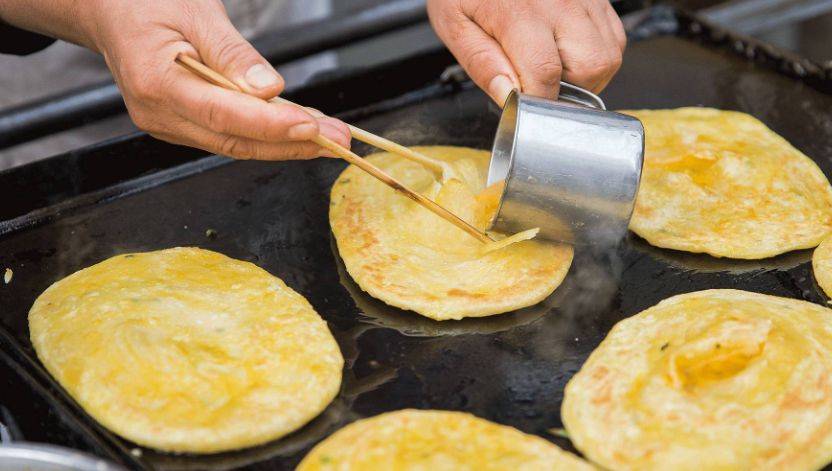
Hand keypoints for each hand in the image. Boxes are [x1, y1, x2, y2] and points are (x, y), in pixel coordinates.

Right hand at [24, 0, 349, 159]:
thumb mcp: (196, 11)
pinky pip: (229, 136)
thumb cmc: (148, 2)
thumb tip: (270, 88)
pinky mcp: (180, 126)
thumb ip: (233, 54)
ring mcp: (167, 125)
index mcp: (155, 82)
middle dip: (292, 143)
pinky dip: (266, 135)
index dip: (271, 125)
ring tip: (332, 138)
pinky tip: (300, 130)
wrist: (111, 10)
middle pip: (235, 140)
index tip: (312, 126)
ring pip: (236, 144)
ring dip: (286, 144)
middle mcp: (158, 113)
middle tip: (340, 140)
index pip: (223, 114)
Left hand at [427, 0, 625, 103]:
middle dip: (566, 90)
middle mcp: (560, 1)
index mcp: (520, 10)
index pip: (545, 74)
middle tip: (537, 85)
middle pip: (588, 68)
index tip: (526, 109)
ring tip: (552, 67)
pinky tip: (567, 53)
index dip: (538, 103)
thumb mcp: (455, 25)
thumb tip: (508, 97)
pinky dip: (595, 56)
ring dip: (584, 76)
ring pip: (607, 57)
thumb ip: (482, 63)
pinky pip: (613, 39)